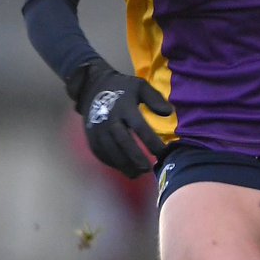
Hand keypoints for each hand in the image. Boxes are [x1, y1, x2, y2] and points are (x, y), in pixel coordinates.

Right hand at [66, 57, 173, 177]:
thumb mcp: (140, 86)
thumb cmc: (122, 88)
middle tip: (149, 169)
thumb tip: (169, 113)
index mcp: (125, 107)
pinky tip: (124, 168)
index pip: (140, 127)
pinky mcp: (91, 137)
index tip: (163, 152)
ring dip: (124, 164)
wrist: (93, 87)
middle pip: (123, 143)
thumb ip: (155, 99)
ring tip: (138, 173)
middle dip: (136, 158)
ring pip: (111, 152)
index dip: (152, 142)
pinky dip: (112, 163)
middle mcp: (110, 120)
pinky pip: (101, 154)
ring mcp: (98, 130)